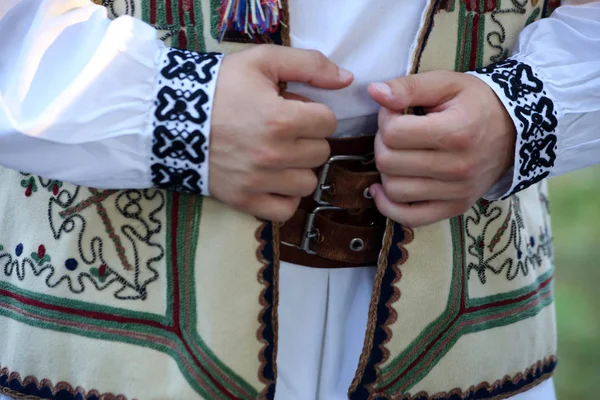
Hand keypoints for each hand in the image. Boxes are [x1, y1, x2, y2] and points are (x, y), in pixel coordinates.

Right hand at [209, 46, 352, 221]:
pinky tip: (274, 180)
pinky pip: (286, 210)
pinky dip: (285, 198)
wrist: (169, 117)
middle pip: (321, 152)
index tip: (294, 109)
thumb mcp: (262, 61)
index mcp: (281, 119)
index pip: (328, 122)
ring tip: (278, 155)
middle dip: (308, 139)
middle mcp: (274, 154)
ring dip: (299, 169)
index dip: (314, 113)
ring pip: (308, 183)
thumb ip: (309, 64)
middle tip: (283, 130)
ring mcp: (258, 181)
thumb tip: (348, 79)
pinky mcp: (244, 200)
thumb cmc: (218, 87)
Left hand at [367, 70, 515, 226]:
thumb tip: (374, 92)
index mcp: (455, 132)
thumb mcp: (447, 83)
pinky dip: (389, 205)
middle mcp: (458, 167)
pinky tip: (383, 188)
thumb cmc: (476, 103)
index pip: (393, 133)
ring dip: (386, 170)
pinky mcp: (455, 208)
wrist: (515, 130)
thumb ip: (409, 87)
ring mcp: (457, 192)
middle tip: (396, 132)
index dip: (386, 118)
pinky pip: (409, 218)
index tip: (396, 112)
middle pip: (388, 161)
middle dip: (383, 142)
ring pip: (394, 189)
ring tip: (399, 154)